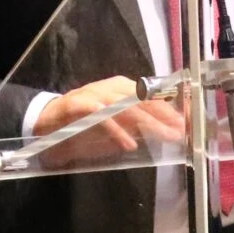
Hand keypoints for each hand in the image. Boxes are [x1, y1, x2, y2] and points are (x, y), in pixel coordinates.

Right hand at [34, 76, 185, 162]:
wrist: (48, 121)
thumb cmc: (86, 124)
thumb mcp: (117, 125)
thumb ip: (139, 126)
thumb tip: (168, 131)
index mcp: (122, 88)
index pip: (152, 96)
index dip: (170, 110)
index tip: (185, 124)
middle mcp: (112, 88)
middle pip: (143, 100)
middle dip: (164, 117)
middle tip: (179, 133)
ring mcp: (95, 94)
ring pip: (126, 106)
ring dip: (148, 123)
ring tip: (163, 136)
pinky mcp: (79, 105)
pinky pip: (102, 117)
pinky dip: (117, 131)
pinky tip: (128, 144)